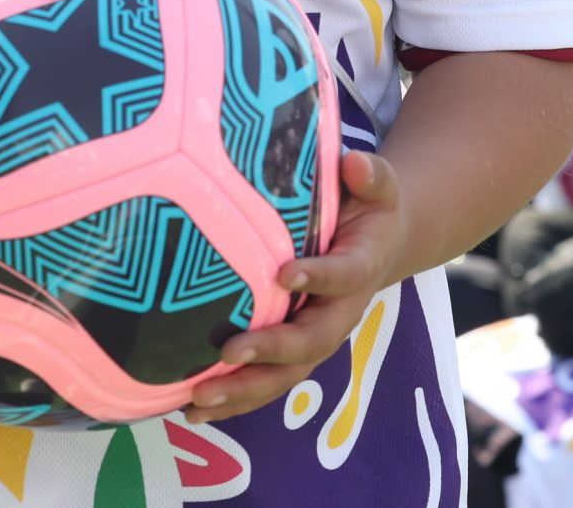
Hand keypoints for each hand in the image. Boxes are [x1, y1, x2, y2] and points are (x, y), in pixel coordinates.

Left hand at [189, 151, 407, 423]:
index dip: (318, 277)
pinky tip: (192, 409)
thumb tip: (352, 163)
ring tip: (199, 400)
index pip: (344, 276)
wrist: (380, 244)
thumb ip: (371, 174)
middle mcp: (339, 313)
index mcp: (360, 268)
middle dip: (271, 351)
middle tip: (230, 351)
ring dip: (243, 391)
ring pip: (285, 375)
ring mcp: (316, 338)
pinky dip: (232, 400)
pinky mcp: (294, 353)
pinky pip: (266, 382)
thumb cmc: (369, 208)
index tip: (284, 273)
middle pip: (310, 343)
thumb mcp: (378, 185)